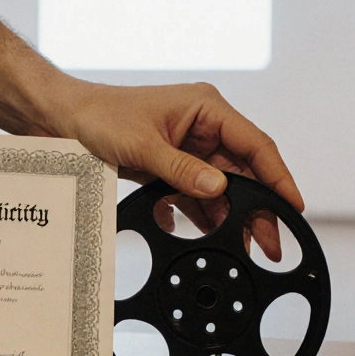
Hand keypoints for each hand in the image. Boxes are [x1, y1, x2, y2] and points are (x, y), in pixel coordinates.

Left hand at [51, 80, 302, 259]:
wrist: (61, 118)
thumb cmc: (99, 116)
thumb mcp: (143, 146)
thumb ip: (183, 171)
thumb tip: (221, 190)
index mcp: (207, 108)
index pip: (256, 144)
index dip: (278, 177)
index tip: (293, 207)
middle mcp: (203, 126)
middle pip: (243, 172)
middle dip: (254, 208)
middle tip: (268, 243)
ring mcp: (187, 148)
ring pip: (219, 188)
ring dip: (224, 216)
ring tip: (235, 247)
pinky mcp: (170, 166)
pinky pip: (192, 194)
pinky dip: (192, 214)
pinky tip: (188, 231)